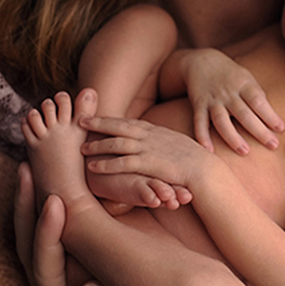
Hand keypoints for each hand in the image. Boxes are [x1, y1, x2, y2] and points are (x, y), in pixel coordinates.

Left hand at [14, 162, 171, 285]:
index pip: (45, 272)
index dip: (46, 236)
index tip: (55, 203)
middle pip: (29, 251)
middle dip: (27, 210)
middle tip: (30, 171)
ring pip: (35, 242)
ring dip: (31, 205)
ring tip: (32, 168)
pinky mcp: (71, 271)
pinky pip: (56, 238)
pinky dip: (50, 208)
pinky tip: (57, 181)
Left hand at [80, 115, 209, 206]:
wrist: (204, 169)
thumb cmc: (191, 159)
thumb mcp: (173, 143)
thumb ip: (159, 140)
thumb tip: (151, 140)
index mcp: (154, 130)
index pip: (128, 121)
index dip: (110, 119)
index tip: (95, 116)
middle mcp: (149, 135)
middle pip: (118, 126)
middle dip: (98, 123)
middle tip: (80, 121)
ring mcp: (148, 148)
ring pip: (117, 143)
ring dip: (98, 144)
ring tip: (82, 148)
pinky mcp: (149, 163)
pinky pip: (123, 162)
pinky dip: (106, 164)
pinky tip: (94, 167)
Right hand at [181, 48, 284, 153]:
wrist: (201, 61)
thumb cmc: (231, 74)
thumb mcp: (247, 77)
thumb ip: (257, 95)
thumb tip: (271, 116)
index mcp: (243, 85)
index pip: (258, 101)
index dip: (270, 115)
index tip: (281, 128)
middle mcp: (228, 93)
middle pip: (244, 114)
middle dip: (259, 131)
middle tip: (273, 145)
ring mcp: (212, 100)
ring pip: (222, 121)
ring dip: (233, 137)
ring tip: (244, 152)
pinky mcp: (198, 105)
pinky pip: (199, 122)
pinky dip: (202, 137)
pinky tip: (208, 151)